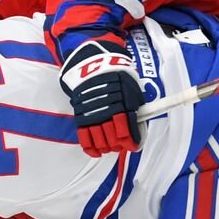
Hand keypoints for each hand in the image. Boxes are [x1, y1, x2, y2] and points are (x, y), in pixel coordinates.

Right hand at [59, 40, 143, 156]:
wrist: (93, 66)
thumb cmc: (116, 79)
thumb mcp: (132, 91)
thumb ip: (134, 111)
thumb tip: (138, 129)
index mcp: (122, 106)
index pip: (127, 133)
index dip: (131, 143)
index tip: (132, 145)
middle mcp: (107, 113)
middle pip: (114, 140)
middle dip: (119, 145)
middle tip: (120, 143)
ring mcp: (93, 116)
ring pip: (101, 142)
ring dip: (107, 147)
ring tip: (110, 145)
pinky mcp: (81, 117)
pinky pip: (85, 138)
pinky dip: (91, 148)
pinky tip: (97, 152)